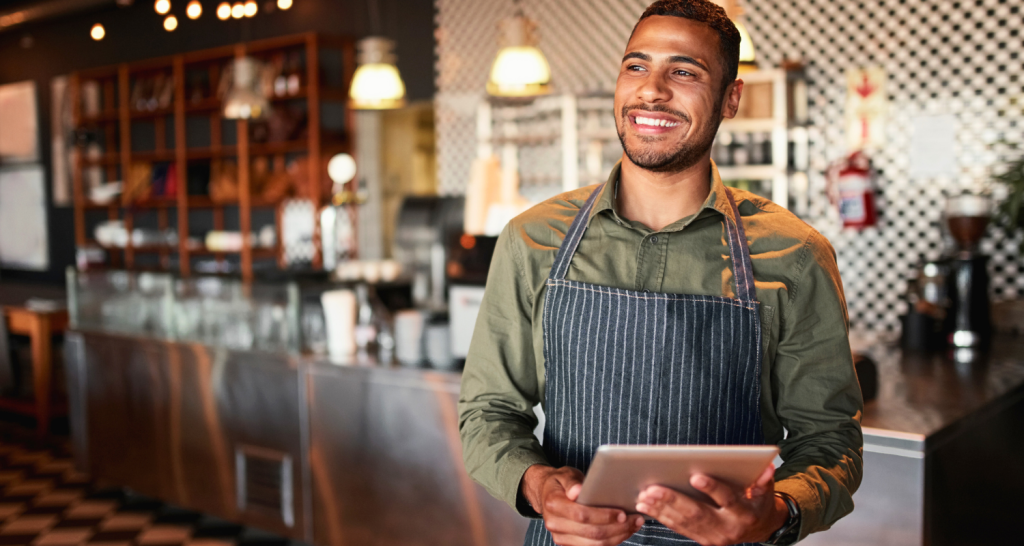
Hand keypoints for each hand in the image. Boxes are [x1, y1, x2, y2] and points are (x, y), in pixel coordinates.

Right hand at [521, 464, 644, 545]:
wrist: (546, 494)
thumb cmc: (560, 482)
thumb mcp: (565, 475)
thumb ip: (572, 482)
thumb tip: (577, 491)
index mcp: (553, 505)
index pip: (582, 515)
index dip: (604, 516)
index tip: (622, 513)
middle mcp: (554, 524)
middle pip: (591, 533)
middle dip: (617, 528)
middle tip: (635, 520)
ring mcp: (561, 537)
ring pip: (594, 544)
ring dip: (617, 537)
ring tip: (633, 526)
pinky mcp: (568, 544)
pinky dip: (611, 541)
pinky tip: (623, 532)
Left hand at [635, 464, 788, 545]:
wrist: (759, 528)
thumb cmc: (757, 502)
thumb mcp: (765, 491)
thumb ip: (763, 480)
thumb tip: (767, 467)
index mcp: (744, 513)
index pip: (727, 499)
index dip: (712, 488)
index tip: (695, 476)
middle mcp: (728, 528)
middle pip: (698, 514)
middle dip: (674, 500)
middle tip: (653, 488)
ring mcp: (714, 537)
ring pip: (684, 522)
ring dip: (661, 509)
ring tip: (644, 496)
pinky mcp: (703, 540)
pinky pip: (680, 528)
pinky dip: (661, 517)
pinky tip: (646, 507)